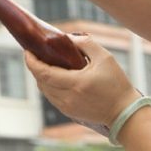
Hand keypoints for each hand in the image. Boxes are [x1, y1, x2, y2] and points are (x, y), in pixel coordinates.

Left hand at [23, 35, 139, 127]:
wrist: (124, 112)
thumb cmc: (117, 83)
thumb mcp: (105, 58)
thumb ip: (86, 44)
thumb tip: (67, 38)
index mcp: (75, 83)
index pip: (44, 73)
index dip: (32, 62)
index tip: (27, 51)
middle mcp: (67, 97)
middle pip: (41, 81)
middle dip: (35, 67)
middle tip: (35, 54)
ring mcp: (66, 107)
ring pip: (44, 91)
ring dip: (41, 77)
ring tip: (43, 64)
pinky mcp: (68, 112)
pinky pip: (51, 97)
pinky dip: (48, 86)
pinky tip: (53, 77)